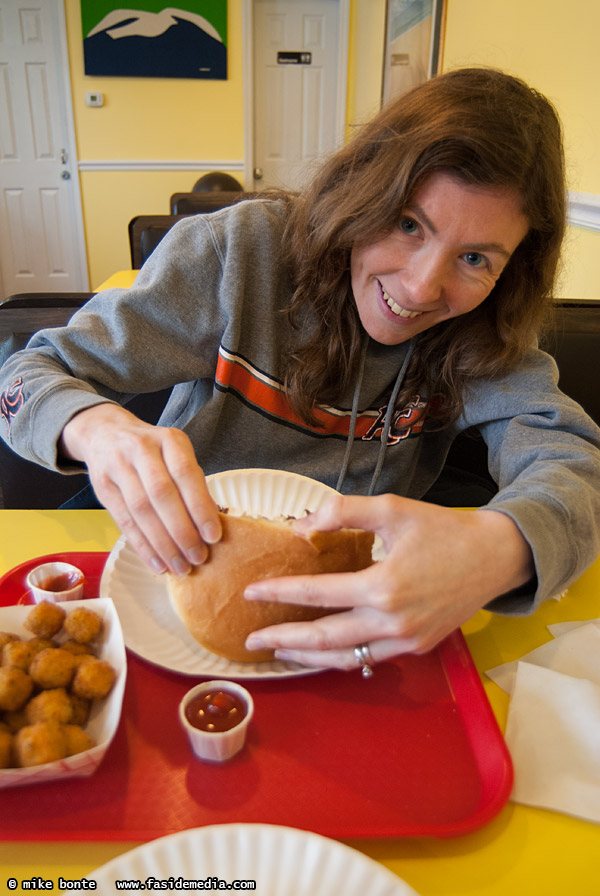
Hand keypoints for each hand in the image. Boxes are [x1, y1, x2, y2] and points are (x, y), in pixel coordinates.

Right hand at [60, 403, 220, 575]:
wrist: (104, 433)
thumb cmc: (152, 451)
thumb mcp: (174, 453)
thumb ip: (190, 483)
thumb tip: (210, 527)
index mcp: (169, 440)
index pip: (186, 474)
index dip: (200, 507)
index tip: (213, 536)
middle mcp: (142, 449)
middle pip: (162, 495)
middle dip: (182, 531)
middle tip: (198, 557)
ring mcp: (118, 466)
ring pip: (141, 510)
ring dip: (162, 544)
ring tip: (179, 567)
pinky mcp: (102, 487)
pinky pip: (124, 521)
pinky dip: (142, 546)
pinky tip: (156, 563)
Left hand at [244, 493, 533, 667]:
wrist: (494, 557)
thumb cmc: (443, 529)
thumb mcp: (392, 508)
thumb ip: (343, 512)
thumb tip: (301, 526)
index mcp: (383, 586)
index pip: (317, 594)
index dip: (280, 593)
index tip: (252, 591)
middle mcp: (392, 621)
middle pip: (324, 638)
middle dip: (283, 640)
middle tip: (251, 639)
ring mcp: (406, 640)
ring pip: (345, 657)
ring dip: (307, 657)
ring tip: (278, 652)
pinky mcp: (416, 647)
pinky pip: (369, 658)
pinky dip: (341, 658)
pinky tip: (321, 652)